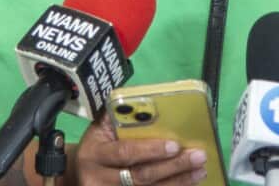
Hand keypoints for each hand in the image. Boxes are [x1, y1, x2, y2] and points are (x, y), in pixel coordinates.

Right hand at [76, 115, 207, 185]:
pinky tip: (188, 183)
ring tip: (199, 171)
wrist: (79, 173)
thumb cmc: (98, 144)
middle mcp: (99, 179)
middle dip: (173, 167)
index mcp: (95, 153)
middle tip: (197, 156)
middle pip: (141, 177)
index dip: (150, 150)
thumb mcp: (100, 128)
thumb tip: (150, 101)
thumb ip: (120, 116)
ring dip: (178, 182)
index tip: (175, 144)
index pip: (125, 153)